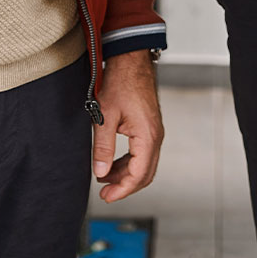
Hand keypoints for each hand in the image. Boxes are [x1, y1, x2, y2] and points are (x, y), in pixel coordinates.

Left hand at [93, 50, 162, 202]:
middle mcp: (155, 136)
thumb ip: (103, 147)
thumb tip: (100, 172)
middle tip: (105, 193)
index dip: (123, 190)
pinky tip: (112, 163)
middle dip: (125, 186)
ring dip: (126, 175)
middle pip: (145, 174)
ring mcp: (154, 132)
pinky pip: (142, 153)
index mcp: (147, 136)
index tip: (107, 197)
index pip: (138, 175)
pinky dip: (128, 162)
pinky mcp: (149, 127)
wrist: (130, 60)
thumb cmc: (120, 82)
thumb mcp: (105, 116)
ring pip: (144, 164)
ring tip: (104, 178)